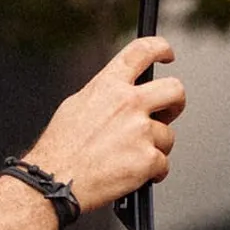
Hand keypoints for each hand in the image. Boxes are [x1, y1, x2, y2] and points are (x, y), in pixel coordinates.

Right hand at [23, 37, 183, 215]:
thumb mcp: (76, 106)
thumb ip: (105, 96)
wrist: (54, 181)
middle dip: (176, 103)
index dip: (160, 48)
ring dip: (155, 148)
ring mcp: (140, 131)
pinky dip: (152, 173)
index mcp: (108, 86)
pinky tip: (132, 175)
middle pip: (174, 90)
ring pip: (167, 136)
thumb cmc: (59, 149)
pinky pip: (163, 164)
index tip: (166, 54)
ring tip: (131, 158)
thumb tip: (119, 95)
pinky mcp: (147, 159)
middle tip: (167, 113)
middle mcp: (128, 103)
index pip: (142, 51)